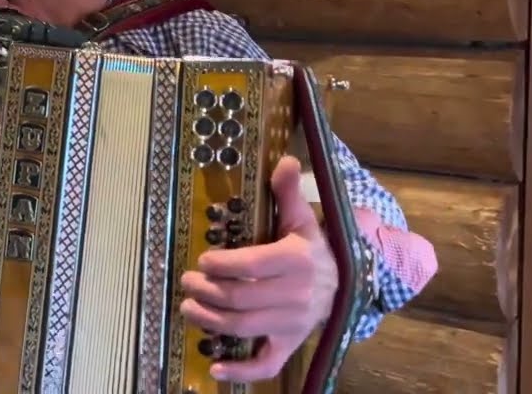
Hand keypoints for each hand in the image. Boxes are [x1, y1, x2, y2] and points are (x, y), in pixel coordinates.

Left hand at [179, 155, 337, 381]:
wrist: (344, 282)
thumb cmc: (312, 248)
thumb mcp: (302, 218)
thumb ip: (287, 192)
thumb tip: (284, 159)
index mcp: (296, 261)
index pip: (253, 265)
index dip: (224, 264)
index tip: (203, 260)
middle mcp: (296, 295)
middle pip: (241, 298)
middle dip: (207, 292)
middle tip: (187, 282)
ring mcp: (293, 323)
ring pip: (244, 327)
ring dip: (210, 321)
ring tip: (188, 309)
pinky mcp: (291, 343)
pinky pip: (267, 363)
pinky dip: (241, 371)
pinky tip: (215, 367)